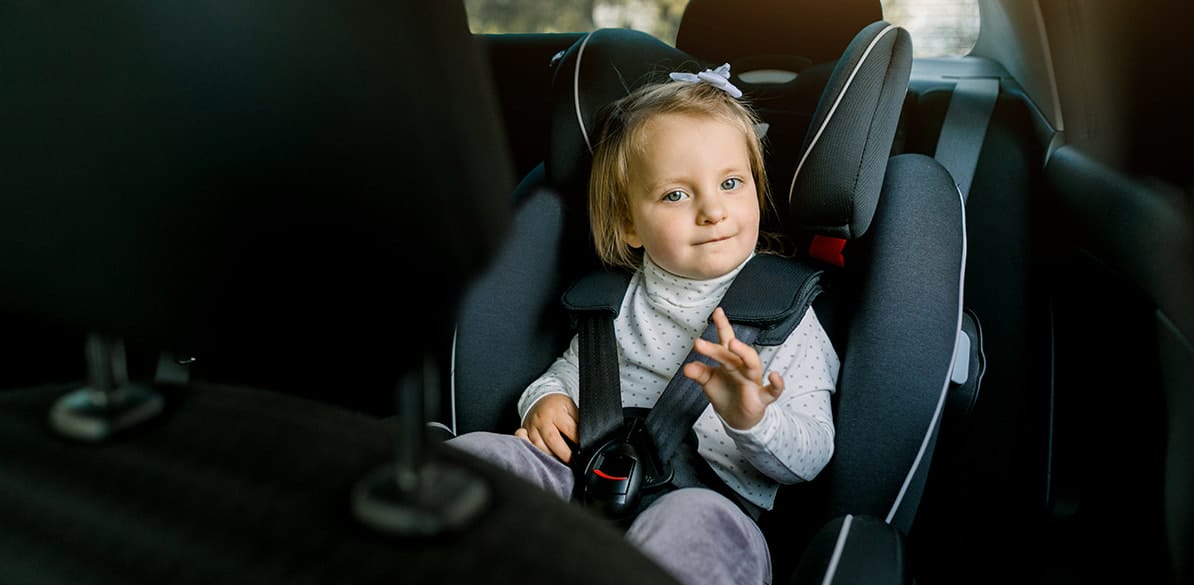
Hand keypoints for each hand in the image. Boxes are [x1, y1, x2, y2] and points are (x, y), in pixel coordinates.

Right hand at [516, 393, 578, 462]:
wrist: (538, 399)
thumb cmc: (557, 406)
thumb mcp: (570, 408)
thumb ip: (577, 422)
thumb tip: (586, 437)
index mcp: (555, 412)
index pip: (569, 429)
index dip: (577, 441)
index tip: (583, 450)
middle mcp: (541, 420)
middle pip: (552, 440)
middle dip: (564, 454)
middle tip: (573, 462)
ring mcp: (531, 428)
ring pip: (539, 447)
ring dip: (551, 456)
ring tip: (561, 462)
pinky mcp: (524, 435)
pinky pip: (529, 448)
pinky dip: (537, 455)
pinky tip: (545, 459)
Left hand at [682, 307, 784, 429]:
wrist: (736, 418)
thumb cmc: (725, 393)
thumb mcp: (708, 382)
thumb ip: (699, 372)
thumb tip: (686, 367)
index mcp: (730, 360)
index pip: (726, 339)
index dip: (722, 325)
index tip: (717, 312)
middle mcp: (742, 367)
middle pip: (733, 353)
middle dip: (719, 347)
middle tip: (700, 343)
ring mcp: (753, 381)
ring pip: (753, 364)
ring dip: (744, 353)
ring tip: (733, 344)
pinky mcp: (761, 397)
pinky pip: (772, 391)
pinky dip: (776, 384)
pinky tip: (774, 376)